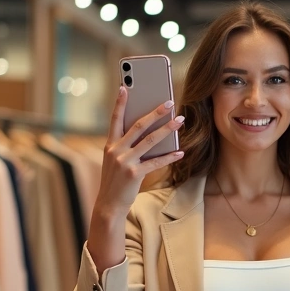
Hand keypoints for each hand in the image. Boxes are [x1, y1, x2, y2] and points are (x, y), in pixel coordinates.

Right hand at [94, 85, 184, 219]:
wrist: (108, 204)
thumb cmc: (115, 180)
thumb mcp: (115, 160)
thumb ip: (127, 145)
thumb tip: (149, 131)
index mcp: (110, 144)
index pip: (115, 119)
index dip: (120, 103)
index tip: (124, 86)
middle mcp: (115, 150)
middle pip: (138, 126)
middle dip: (155, 112)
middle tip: (169, 102)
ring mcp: (124, 162)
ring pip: (150, 140)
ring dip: (167, 129)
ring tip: (180, 121)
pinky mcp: (134, 174)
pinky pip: (156, 162)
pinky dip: (169, 156)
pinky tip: (180, 151)